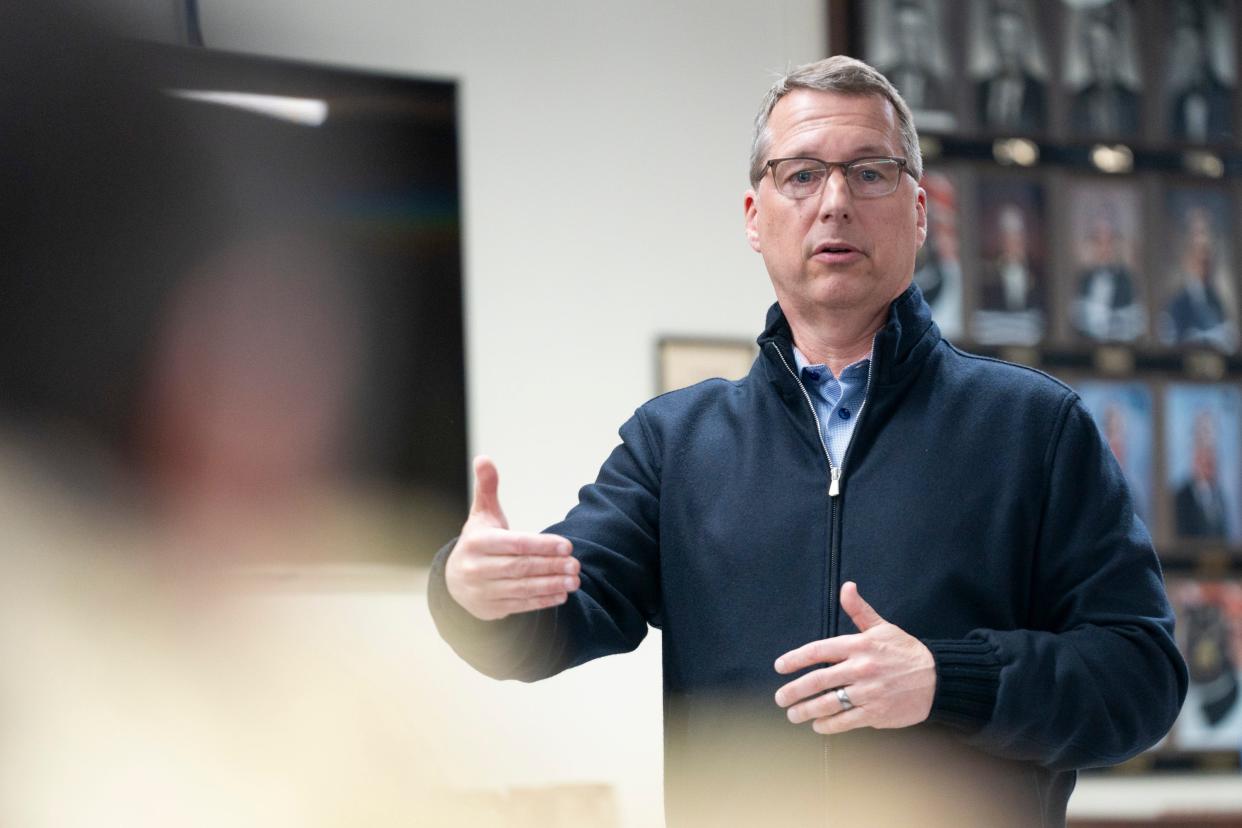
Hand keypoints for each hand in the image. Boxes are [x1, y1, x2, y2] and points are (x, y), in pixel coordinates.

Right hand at [445, 456, 579, 620]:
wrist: (453, 580)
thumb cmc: (478, 542)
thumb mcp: (481, 514)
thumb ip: (487, 487)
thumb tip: (484, 458)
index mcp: (476, 543)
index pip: (514, 544)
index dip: (542, 545)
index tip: (567, 545)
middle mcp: (476, 568)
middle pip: (520, 567)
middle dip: (551, 566)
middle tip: (576, 564)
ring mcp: (482, 591)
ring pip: (522, 588)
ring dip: (551, 585)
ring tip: (574, 579)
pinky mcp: (490, 609)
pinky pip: (520, 604)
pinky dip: (542, 600)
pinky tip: (562, 594)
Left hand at [773, 581, 935, 734]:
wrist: (937, 678)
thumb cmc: (905, 651)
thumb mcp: (882, 627)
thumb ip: (859, 610)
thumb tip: (847, 586)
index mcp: (858, 645)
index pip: (818, 650)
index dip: (795, 658)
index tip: (780, 666)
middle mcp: (861, 668)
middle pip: (818, 680)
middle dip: (794, 690)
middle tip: (780, 698)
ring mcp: (868, 692)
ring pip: (829, 703)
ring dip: (806, 710)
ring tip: (793, 715)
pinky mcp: (877, 713)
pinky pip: (846, 721)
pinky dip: (829, 725)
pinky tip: (817, 726)